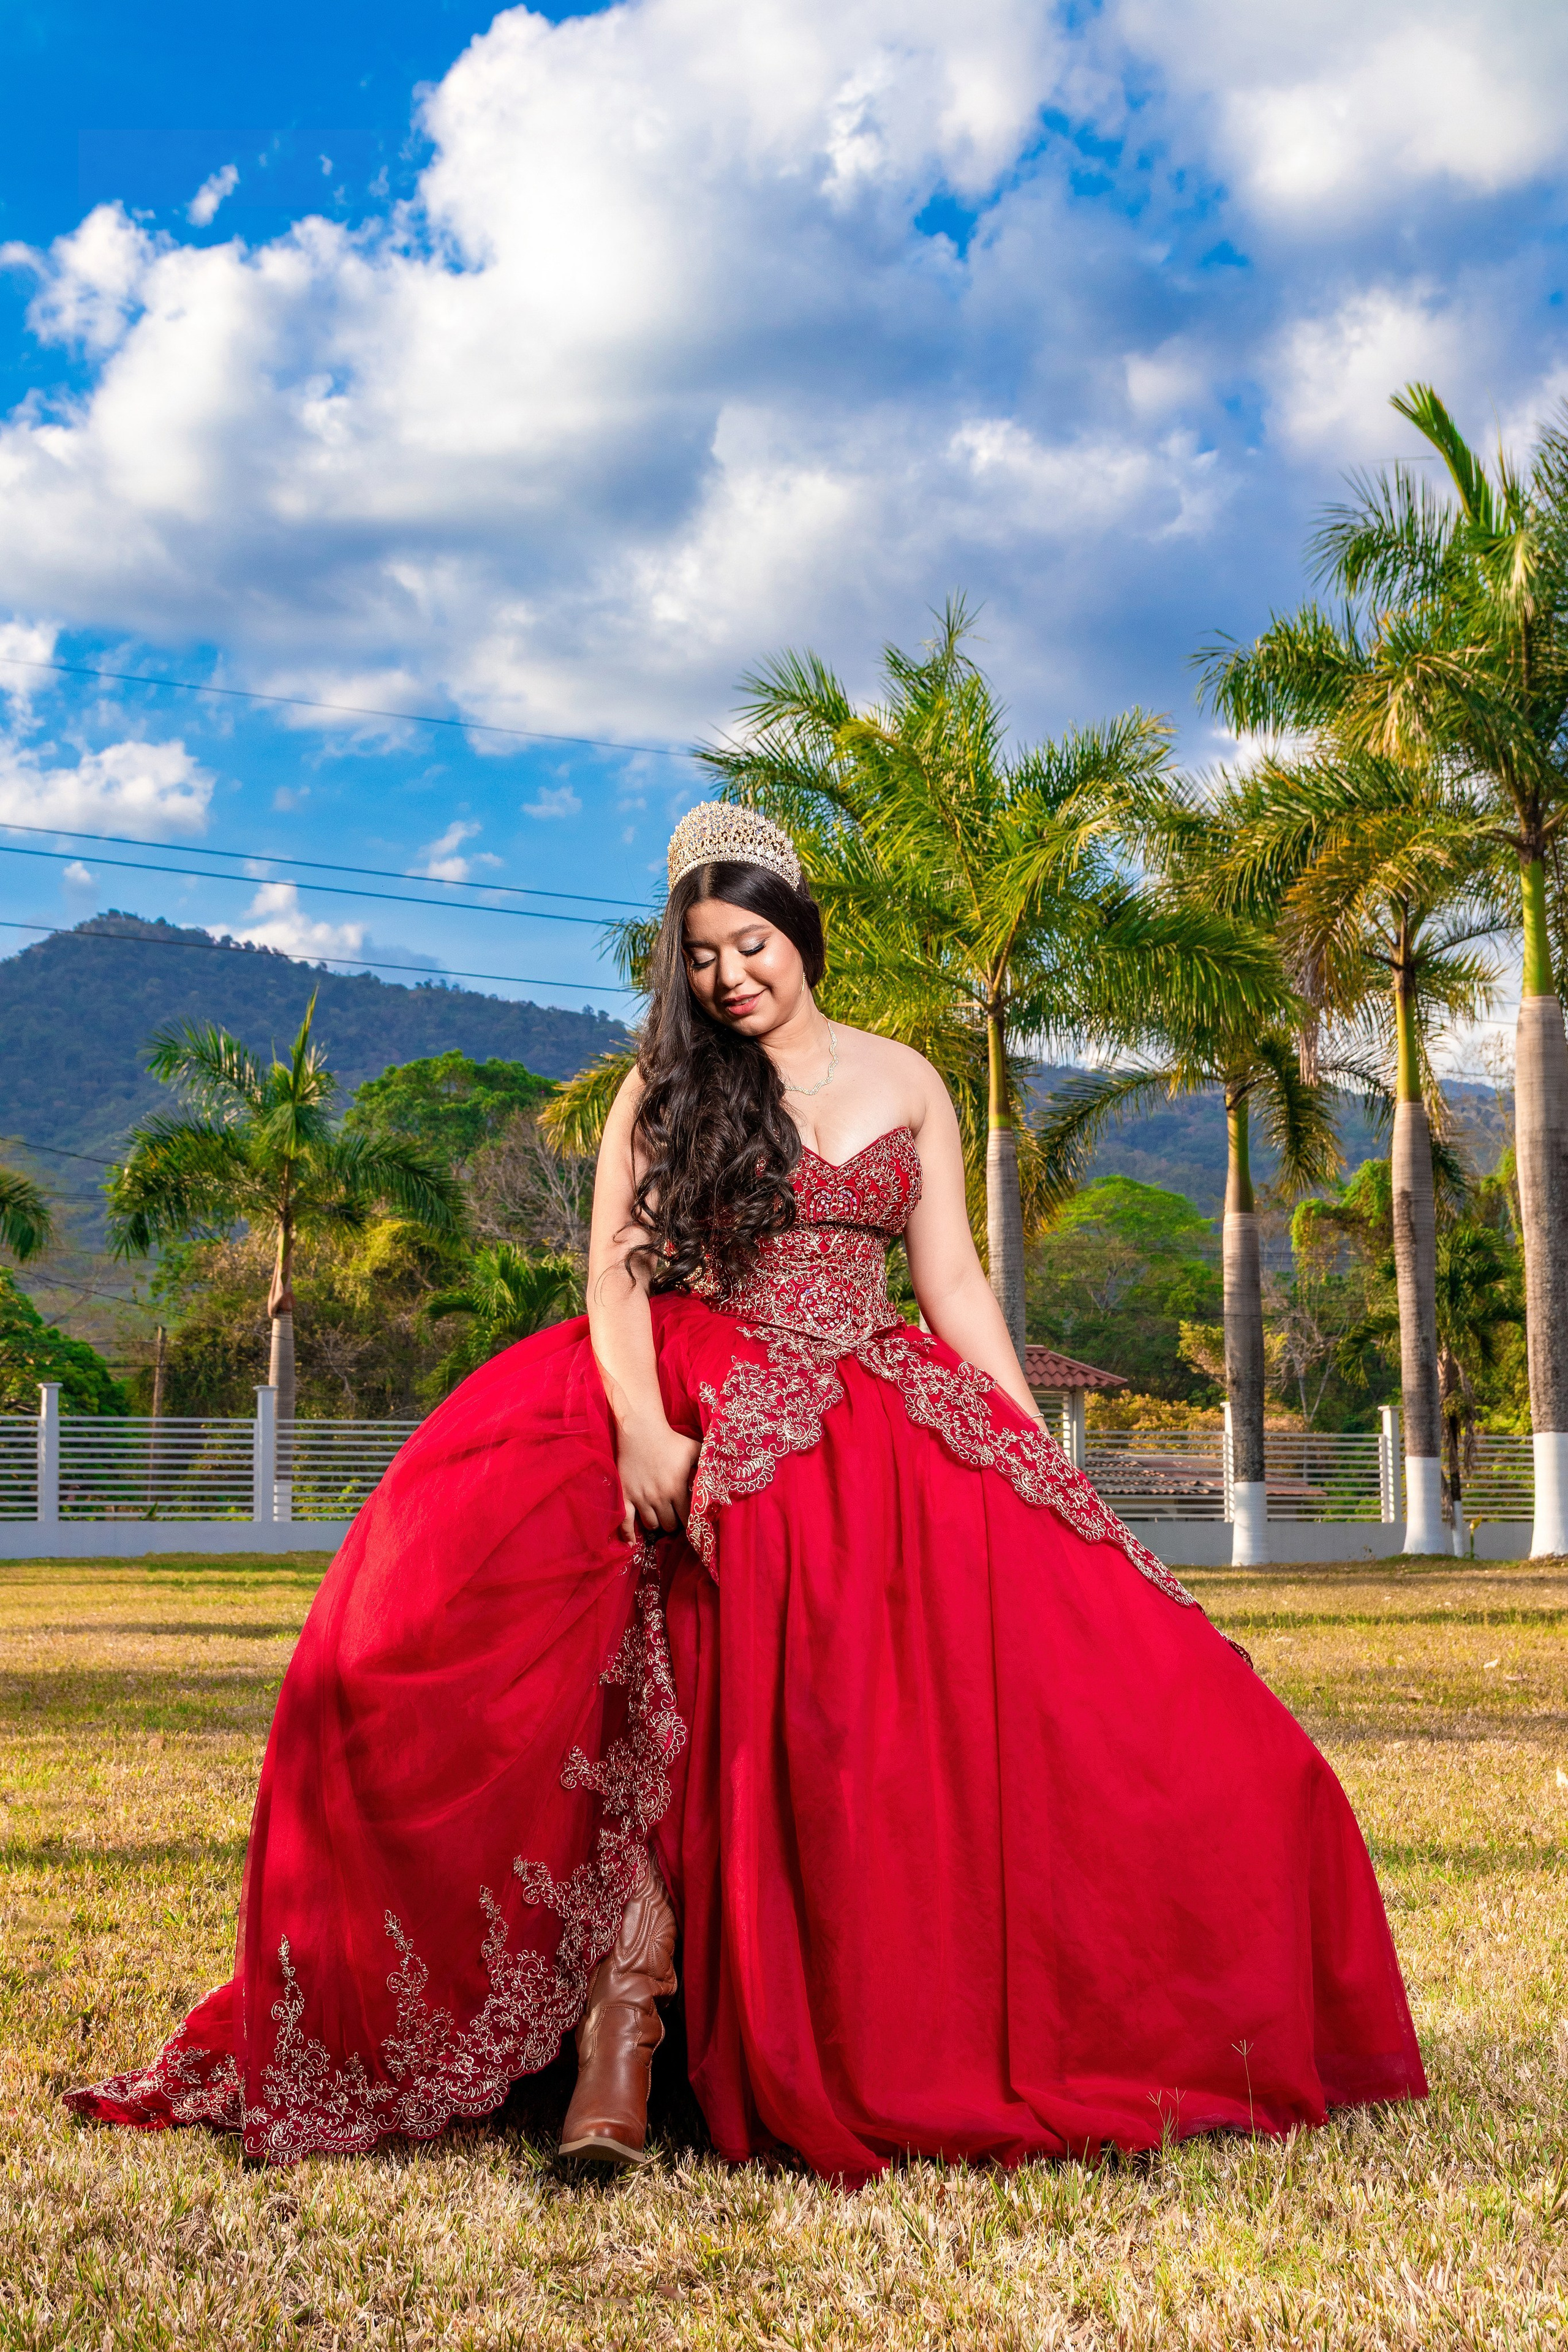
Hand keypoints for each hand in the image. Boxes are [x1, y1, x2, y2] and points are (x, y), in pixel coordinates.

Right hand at [615, 1413, 701, 1541]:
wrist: (640, 1431)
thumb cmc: (670, 1439)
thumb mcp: (694, 1449)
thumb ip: (707, 1462)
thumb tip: (725, 1470)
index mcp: (677, 1489)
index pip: (686, 1518)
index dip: (690, 1521)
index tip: (690, 1520)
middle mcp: (659, 1497)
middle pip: (669, 1525)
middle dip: (673, 1523)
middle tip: (673, 1516)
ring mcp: (641, 1498)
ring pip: (651, 1524)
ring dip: (656, 1523)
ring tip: (659, 1517)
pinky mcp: (625, 1495)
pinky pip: (625, 1521)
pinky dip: (628, 1534)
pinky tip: (630, 1543)